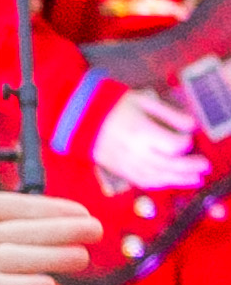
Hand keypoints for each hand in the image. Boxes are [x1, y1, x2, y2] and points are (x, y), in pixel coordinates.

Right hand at [91, 85, 207, 193]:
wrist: (80, 120)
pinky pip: (144, 182)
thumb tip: (191, 125)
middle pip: (169, 165)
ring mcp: (127, 164)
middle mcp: (135, 152)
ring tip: (195, 179)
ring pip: (158, 178)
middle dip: (190, 167)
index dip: (185, 143)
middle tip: (205, 166)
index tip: (188, 138)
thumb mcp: (143, 101)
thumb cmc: (112, 107)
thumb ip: (169, 114)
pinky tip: (172, 182)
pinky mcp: (121, 171)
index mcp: (141, 132)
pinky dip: (160, 184)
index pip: (172, 145)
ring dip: (179, 180)